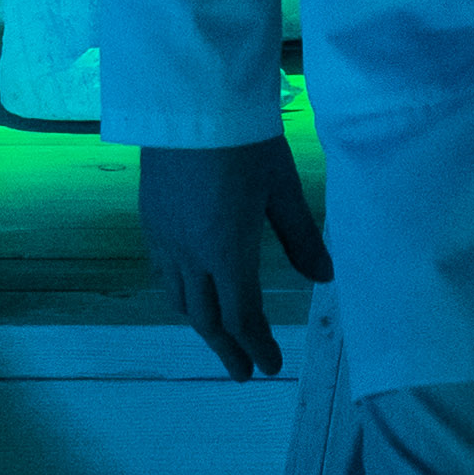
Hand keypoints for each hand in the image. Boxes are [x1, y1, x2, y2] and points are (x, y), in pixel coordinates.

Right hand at [138, 130, 331, 377]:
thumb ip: (302, 237)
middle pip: (206, 317)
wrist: (190, 102)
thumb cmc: (247, 140)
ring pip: (179, 299)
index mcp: (226, 251)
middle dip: (227, 348)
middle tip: (244, 372)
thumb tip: (323, 279)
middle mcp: (189, 255)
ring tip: (220, 340)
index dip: (256, 344)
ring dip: (201, 325)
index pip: (241, 314)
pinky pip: (162, 274)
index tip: (270, 368)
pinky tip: (189, 295)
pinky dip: (179, 297)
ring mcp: (164, 239)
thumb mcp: (283, 187)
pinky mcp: (150, 221)